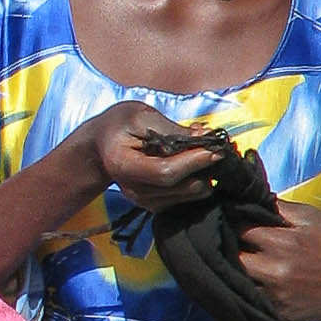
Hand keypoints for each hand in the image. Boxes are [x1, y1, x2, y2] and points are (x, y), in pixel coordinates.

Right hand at [80, 103, 221, 211]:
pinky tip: (198, 166)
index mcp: (124, 165)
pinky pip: (183, 199)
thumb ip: (171, 128)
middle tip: (220, 150)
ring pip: (185, 196)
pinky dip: (196, 183)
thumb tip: (204, 136)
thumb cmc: (118, 126)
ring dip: (203, 177)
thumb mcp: (140, 116)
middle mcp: (132, 190)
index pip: (164, 172)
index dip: (192, 162)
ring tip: (209, 155)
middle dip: (204, 169)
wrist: (100, 147)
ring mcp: (143, 201)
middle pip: (178, 187)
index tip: (215, 149)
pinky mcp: (153, 204)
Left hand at [238, 201, 320, 320]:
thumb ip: (279, 208)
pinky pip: (253, 302)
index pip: (240, 230)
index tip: (235, 224)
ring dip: (236, 273)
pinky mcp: (280, 313)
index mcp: (281, 242)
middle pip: (233, 258)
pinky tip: (253, 285)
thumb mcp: (312, 217)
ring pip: (237, 283)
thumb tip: (251, 200)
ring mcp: (276, 295)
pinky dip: (249, 293)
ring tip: (241, 266)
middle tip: (234, 245)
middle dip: (231, 250)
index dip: (235, 225)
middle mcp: (274, 269)